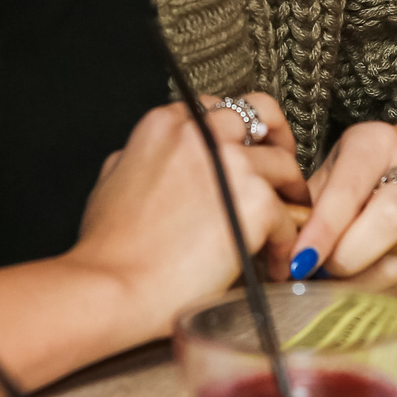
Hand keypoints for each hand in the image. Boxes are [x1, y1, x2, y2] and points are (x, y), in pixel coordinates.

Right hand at [67, 98, 306, 334]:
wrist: (111, 289)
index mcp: (166, 126)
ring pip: (285, 165)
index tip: (245, 151)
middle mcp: (202, 134)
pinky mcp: (256, 202)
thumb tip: (149, 163)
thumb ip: (136, 160)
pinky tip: (274, 261)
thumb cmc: (107, 249)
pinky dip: (286, 241)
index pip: (218, 107)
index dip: (238, 131)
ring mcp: (233, 165)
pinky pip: (287, 216)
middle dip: (279, 139)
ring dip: (289, 195)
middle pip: (263, 114)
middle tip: (281, 171)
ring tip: (285, 224)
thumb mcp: (110, 183)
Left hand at [285, 118, 396, 293]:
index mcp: (375, 142)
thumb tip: (284, 252)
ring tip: (343, 283)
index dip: (324, 230)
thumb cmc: (366, 175)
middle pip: (389, 218)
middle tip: (325, 273)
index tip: (301, 262)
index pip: (348, 189)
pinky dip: (393, 285)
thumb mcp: (333, 175)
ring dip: (368, 280)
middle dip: (350, 257)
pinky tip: (374, 279)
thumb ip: (310, 208)